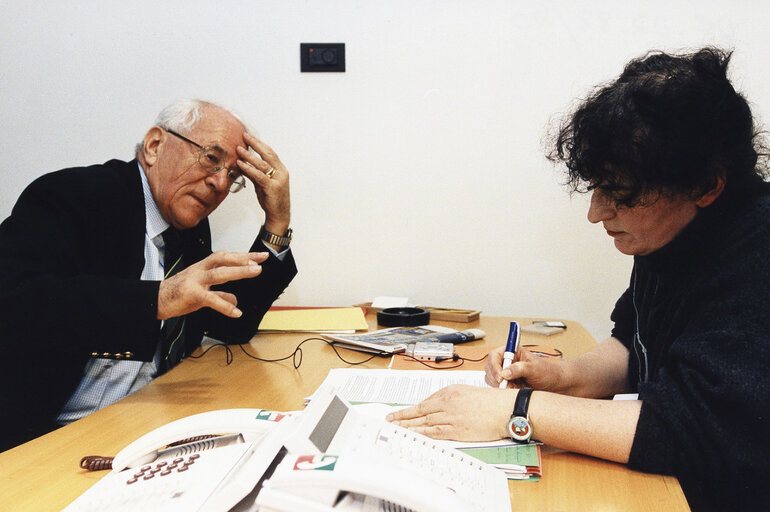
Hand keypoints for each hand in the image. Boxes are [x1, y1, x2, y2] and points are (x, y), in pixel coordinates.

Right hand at [157, 251, 267, 319]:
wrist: (155, 300)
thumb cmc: (179, 294)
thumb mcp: (202, 291)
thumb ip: (220, 294)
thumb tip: (235, 300)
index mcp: (203, 266)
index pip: (226, 257)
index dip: (243, 255)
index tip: (261, 256)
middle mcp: (200, 270)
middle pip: (223, 260)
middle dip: (243, 259)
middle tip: (261, 261)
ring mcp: (195, 281)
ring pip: (219, 274)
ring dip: (238, 271)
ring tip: (255, 272)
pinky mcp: (191, 295)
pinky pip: (211, 300)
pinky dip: (225, 306)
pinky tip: (237, 312)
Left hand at [236, 133, 290, 235]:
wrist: (279, 215)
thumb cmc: (271, 199)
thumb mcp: (262, 183)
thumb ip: (255, 173)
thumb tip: (242, 163)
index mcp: (281, 169)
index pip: (270, 152)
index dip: (259, 143)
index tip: (248, 136)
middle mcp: (281, 172)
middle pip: (268, 154)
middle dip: (255, 144)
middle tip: (244, 136)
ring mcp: (278, 180)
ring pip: (262, 164)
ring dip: (249, 156)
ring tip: (238, 149)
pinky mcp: (273, 187)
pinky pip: (259, 175)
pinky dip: (249, 169)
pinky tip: (240, 164)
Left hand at [386, 385, 516, 441]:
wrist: (505, 409)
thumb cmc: (491, 401)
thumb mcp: (467, 392)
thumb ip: (451, 399)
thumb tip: (438, 408)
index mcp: (449, 391)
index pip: (425, 402)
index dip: (412, 408)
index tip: (402, 412)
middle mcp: (447, 402)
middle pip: (420, 411)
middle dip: (403, 415)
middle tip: (390, 419)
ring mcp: (450, 416)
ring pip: (424, 422)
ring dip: (408, 426)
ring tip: (396, 428)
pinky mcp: (456, 430)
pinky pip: (434, 433)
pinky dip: (421, 434)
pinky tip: (412, 435)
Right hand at [487, 344, 569, 392]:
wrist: (554, 384)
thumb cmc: (547, 372)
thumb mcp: (535, 368)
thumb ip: (519, 369)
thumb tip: (505, 373)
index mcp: (512, 352)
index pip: (494, 355)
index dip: (494, 366)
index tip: (501, 377)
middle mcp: (507, 361)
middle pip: (490, 367)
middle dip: (496, 378)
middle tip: (506, 385)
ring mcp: (506, 372)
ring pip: (492, 378)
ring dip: (500, 385)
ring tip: (514, 387)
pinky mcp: (507, 383)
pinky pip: (498, 387)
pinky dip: (503, 391)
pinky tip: (514, 390)